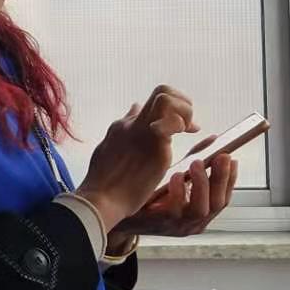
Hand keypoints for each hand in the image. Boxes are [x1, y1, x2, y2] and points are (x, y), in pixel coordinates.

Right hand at [78, 86, 198, 234]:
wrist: (100, 198)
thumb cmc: (104, 182)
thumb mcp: (110, 149)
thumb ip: (123, 130)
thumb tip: (134, 108)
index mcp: (122, 126)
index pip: (150, 104)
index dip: (171, 110)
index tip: (182, 127)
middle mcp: (133, 123)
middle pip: (161, 92)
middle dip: (182, 103)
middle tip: (188, 127)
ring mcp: (143, 131)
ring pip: (167, 99)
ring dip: (184, 111)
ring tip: (188, 131)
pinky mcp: (155, 143)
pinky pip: (175, 121)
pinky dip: (185, 124)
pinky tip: (188, 137)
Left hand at [115, 149, 239, 238]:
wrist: (116, 211)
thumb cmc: (149, 194)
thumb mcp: (177, 176)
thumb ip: (195, 160)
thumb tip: (213, 138)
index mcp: (200, 210)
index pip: (224, 197)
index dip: (230, 178)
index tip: (231, 158)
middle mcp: (194, 221)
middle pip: (218, 203)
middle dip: (221, 179)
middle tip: (220, 157)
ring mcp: (178, 225)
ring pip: (201, 209)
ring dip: (202, 184)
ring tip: (196, 163)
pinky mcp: (161, 224)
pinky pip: (175, 211)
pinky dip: (178, 193)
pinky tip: (175, 177)